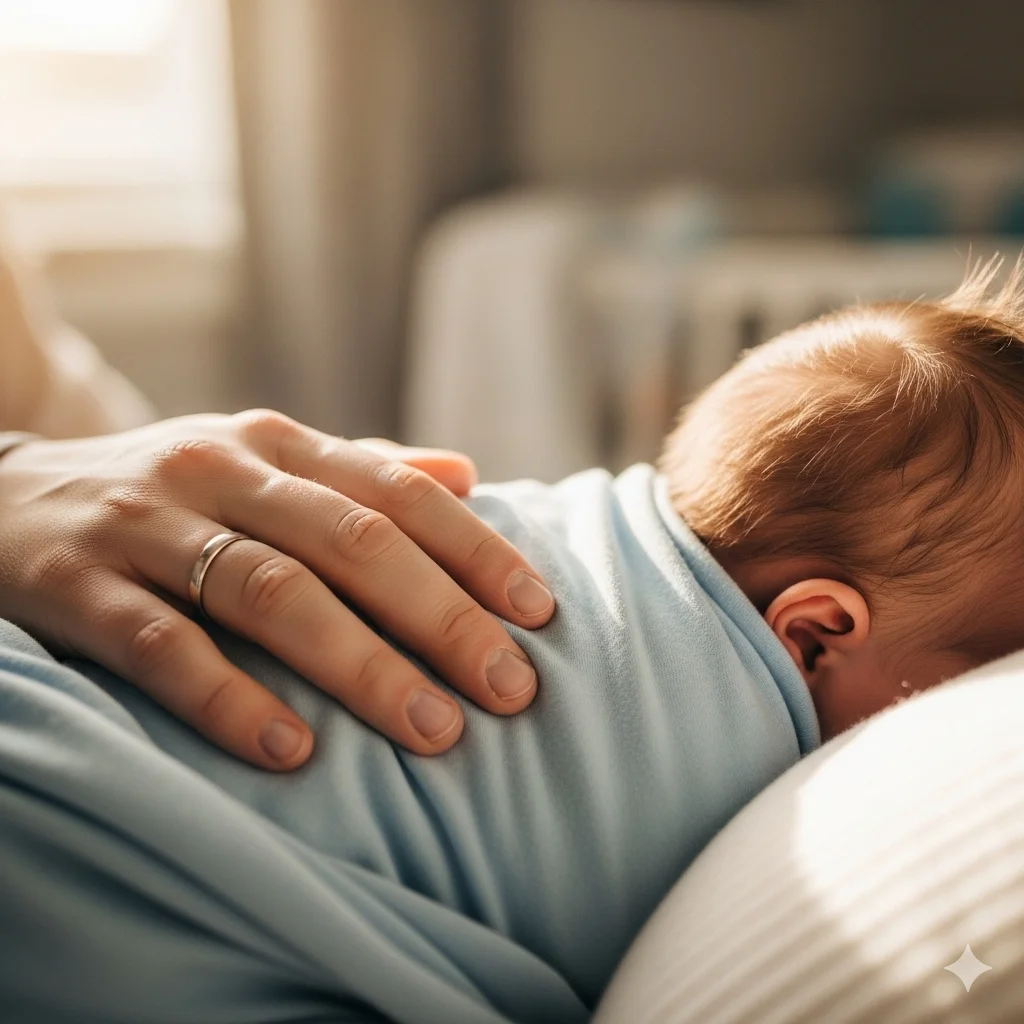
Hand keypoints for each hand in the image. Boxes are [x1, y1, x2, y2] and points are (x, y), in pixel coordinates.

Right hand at [0, 411, 554, 768]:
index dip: (474, 551)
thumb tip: (468, 475)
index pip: (396, 493)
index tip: (539, 614)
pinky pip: (162, 645)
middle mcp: (219, 471)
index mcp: (276, 446)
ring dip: (360, 663)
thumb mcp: (261, 463)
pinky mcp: (76, 586)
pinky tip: (292, 750)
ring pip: (271, 590)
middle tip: (508, 688)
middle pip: (352, 542)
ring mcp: (146, 525)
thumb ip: (361, 470)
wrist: (4, 497)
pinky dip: (230, 697)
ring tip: (432, 729)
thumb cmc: (168, 494)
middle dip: (440, 617)